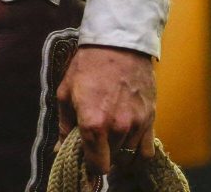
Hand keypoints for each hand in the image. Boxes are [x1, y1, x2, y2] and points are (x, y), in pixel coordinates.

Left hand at [57, 45, 155, 175]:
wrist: (117, 44)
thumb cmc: (88, 66)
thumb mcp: (66, 91)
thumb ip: (64, 125)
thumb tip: (59, 149)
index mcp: (93, 123)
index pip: (96, 166)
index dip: (90, 167)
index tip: (86, 161)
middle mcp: (117, 129)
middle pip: (111, 161)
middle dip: (102, 154)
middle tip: (95, 140)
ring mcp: (136, 126)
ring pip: (127, 156)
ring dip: (118, 151)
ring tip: (110, 132)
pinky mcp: (150, 120)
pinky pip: (146, 152)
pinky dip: (136, 153)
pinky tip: (128, 143)